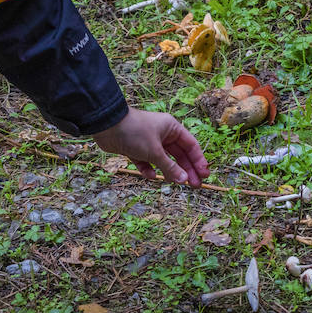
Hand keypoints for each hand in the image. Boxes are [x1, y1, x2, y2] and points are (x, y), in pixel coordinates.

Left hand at [92, 108, 209, 186]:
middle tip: (195, 186)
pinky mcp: (136, 148)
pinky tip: (150, 176)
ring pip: (163, 159)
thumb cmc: (134, 132)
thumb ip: (170, 167)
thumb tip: (184, 180)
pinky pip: (147, 162)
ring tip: (175, 183)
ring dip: (169, 171)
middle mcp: (162, 134)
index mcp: (172, 128)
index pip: (191, 146)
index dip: (199, 161)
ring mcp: (149, 141)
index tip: (204, 176)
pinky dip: (149, 169)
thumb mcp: (155, 152)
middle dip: (186, 170)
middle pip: (179, 155)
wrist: (106, 126)